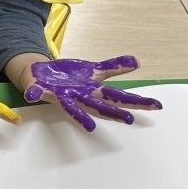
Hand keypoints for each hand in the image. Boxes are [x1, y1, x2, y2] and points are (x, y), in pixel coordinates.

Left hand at [23, 56, 161, 131]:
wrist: (41, 74)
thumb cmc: (69, 76)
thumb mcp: (93, 69)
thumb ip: (113, 67)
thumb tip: (137, 61)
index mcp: (92, 91)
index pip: (118, 96)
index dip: (136, 102)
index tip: (155, 106)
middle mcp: (79, 97)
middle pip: (100, 106)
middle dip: (114, 113)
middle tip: (130, 119)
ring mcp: (61, 96)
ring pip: (72, 107)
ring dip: (80, 116)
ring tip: (91, 127)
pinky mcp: (42, 91)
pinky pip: (36, 92)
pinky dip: (33, 93)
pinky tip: (31, 96)